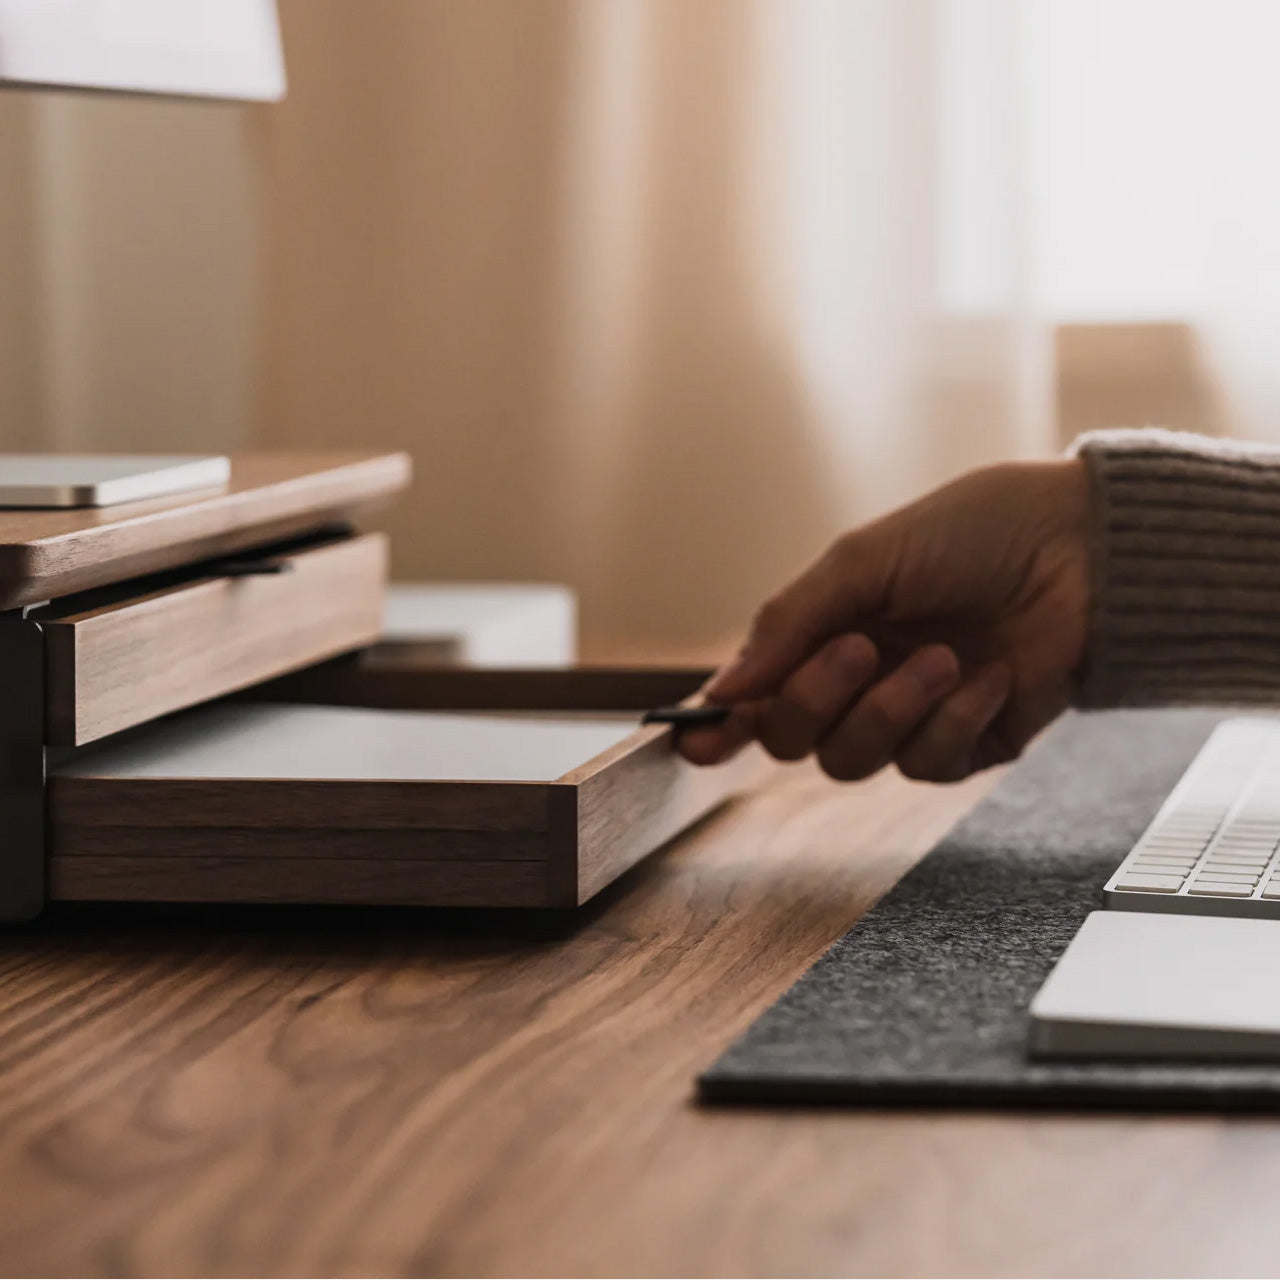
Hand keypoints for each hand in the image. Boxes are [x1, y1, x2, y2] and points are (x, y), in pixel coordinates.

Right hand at [679, 458, 1091, 781]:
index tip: (695, 740)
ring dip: (891, 710)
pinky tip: (987, 677)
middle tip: (860, 648)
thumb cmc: (973, 533)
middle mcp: (856, 683)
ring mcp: (909, 718)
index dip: (720, 724)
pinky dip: (953, 720)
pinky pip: (929, 765)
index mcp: (822, 633)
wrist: (1080, 548)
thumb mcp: (864, 560)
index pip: (755, 695)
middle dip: (814, 700)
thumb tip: (722, 690)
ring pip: (853, 762)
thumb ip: (788, 622)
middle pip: (791, 739)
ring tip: (943, 656)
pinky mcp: (966, 745)